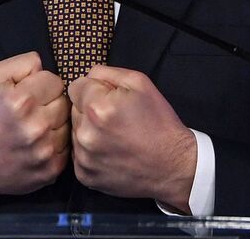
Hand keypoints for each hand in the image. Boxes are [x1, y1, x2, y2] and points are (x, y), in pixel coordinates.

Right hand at [0, 51, 69, 212]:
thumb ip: (22, 63)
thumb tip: (44, 66)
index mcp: (20, 101)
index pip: (55, 81)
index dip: (42, 85)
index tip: (29, 94)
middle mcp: (35, 127)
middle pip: (64, 103)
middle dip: (49, 104)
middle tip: (30, 112)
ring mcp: (45, 151)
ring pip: (68, 125)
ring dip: (54, 125)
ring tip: (33, 128)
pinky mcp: (51, 170)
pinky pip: (67, 147)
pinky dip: (55, 144)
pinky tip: (37, 145)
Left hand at [68, 65, 196, 212]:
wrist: (175, 166)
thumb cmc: (159, 122)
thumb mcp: (140, 83)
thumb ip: (106, 73)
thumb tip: (87, 76)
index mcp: (97, 108)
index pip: (75, 87)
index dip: (93, 89)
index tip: (108, 99)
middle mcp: (86, 134)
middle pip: (74, 110)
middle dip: (90, 110)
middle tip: (116, 120)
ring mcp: (84, 158)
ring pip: (76, 132)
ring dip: (90, 131)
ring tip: (116, 137)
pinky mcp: (85, 176)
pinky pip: (78, 155)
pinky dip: (91, 152)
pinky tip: (112, 153)